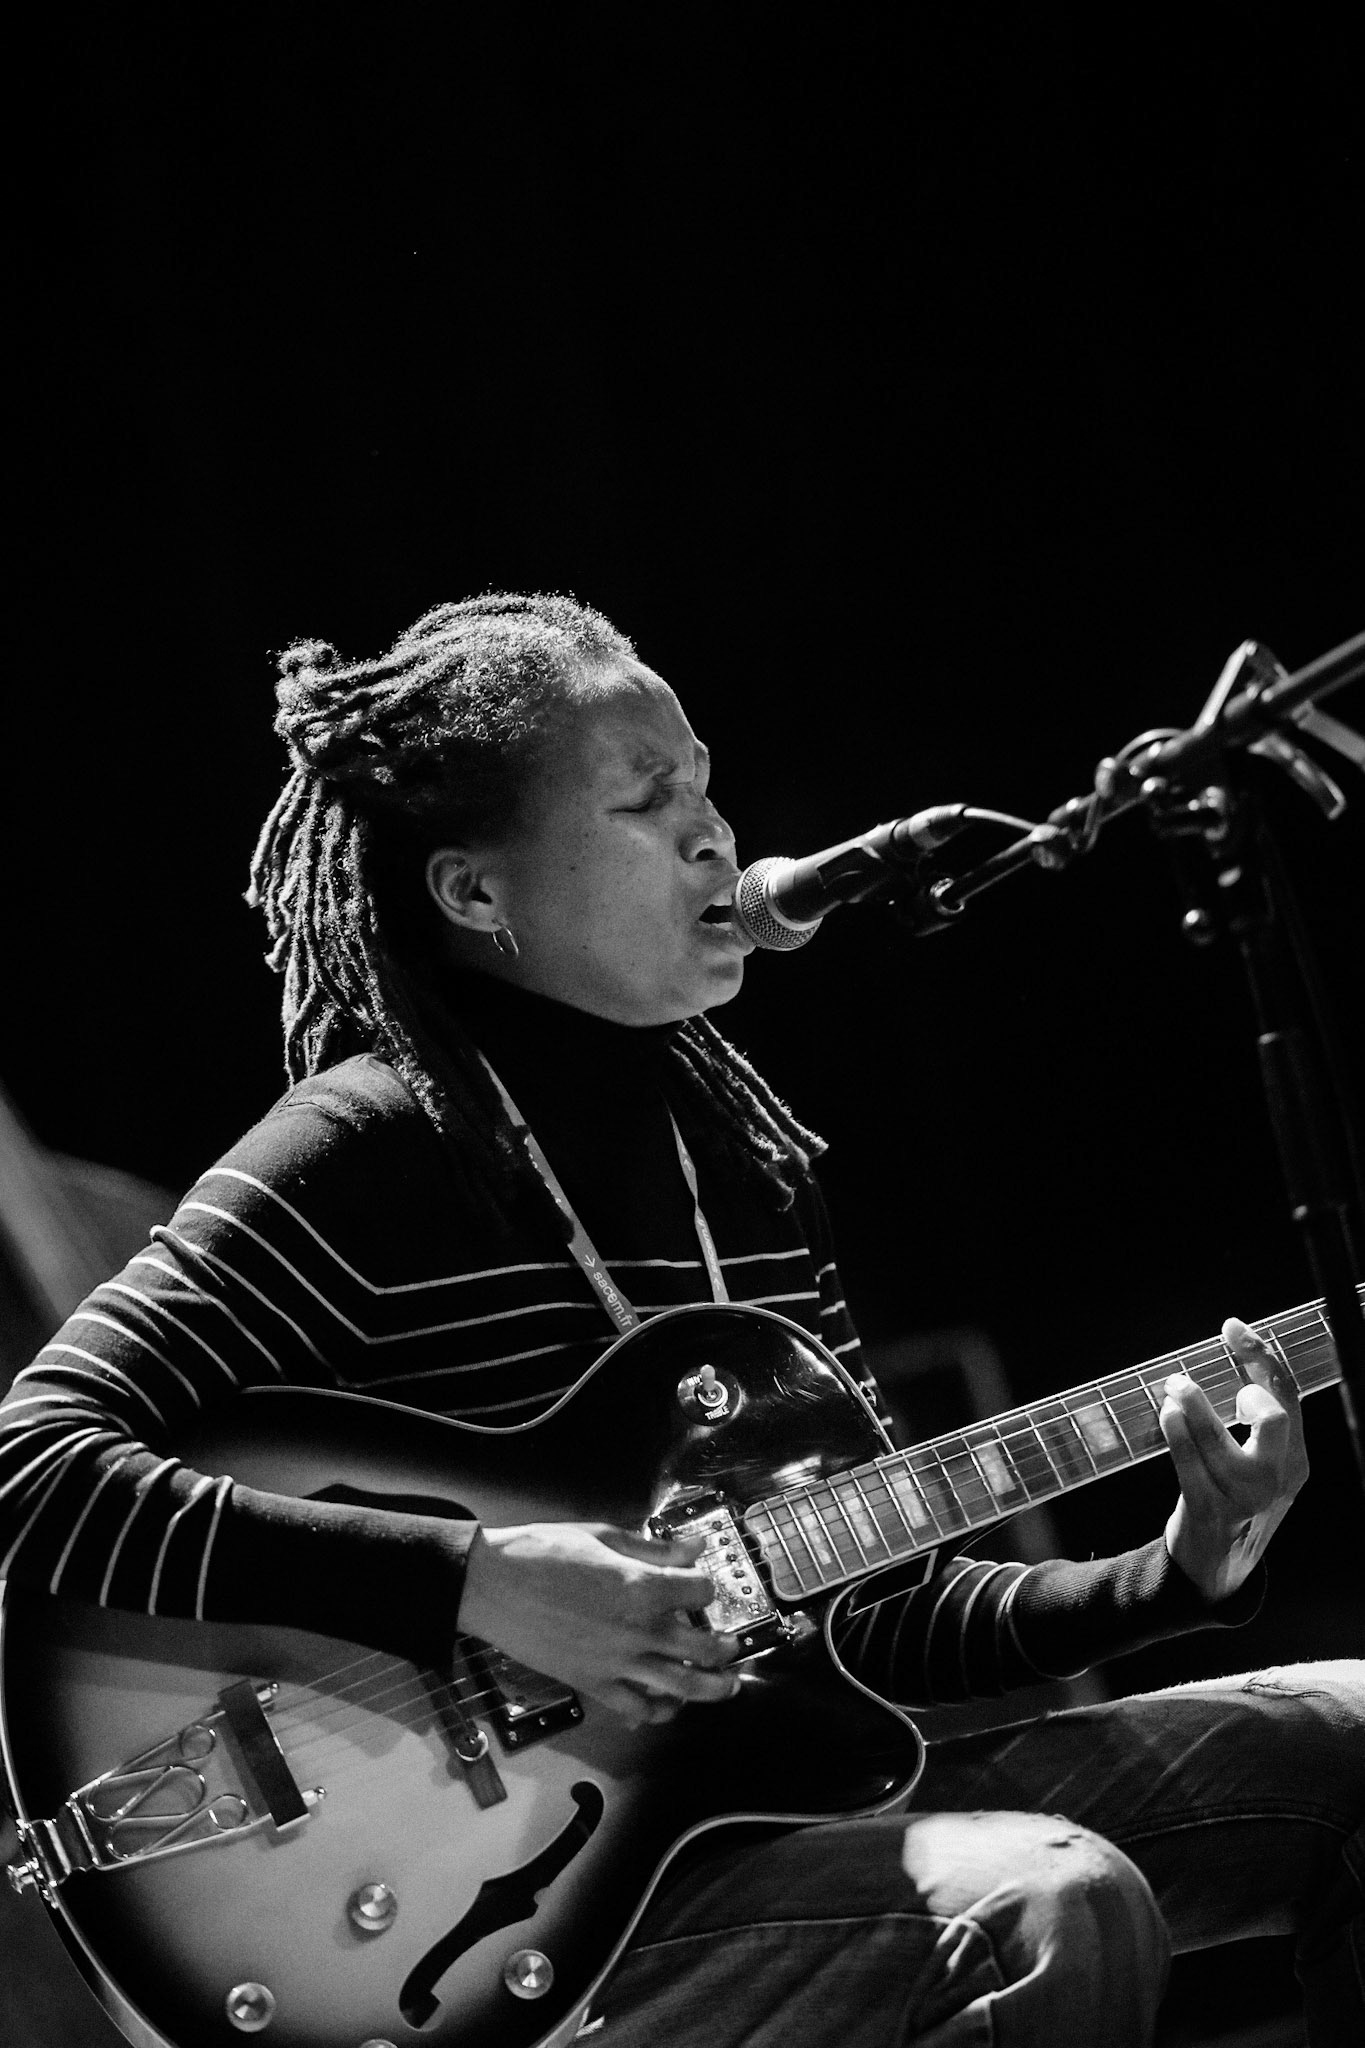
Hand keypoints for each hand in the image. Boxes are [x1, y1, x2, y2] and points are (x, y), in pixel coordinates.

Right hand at [456, 1520, 740, 1727]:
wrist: (492, 1586)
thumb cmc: (542, 1553)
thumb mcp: (602, 1536)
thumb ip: (653, 1548)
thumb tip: (693, 1547)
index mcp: (641, 1586)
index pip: (700, 1591)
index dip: (707, 1585)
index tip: (704, 1585)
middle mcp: (637, 1629)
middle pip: (703, 1648)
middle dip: (726, 1648)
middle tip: (732, 1646)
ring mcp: (616, 1662)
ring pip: (681, 1686)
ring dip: (711, 1689)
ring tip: (726, 1686)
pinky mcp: (592, 1684)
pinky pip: (636, 1707)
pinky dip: (657, 1711)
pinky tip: (667, 1705)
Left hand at [1160, 1316, 1308, 1601]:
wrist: (1217, 1568)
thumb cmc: (1234, 1500)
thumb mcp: (1257, 1459)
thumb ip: (1254, 1415)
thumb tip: (1238, 1358)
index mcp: (1295, 1461)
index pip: (1288, 1396)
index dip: (1261, 1355)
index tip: (1232, 1328)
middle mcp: (1276, 1480)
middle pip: (1275, 1419)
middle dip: (1243, 1386)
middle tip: (1209, 1379)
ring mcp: (1243, 1501)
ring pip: (1222, 1443)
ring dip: (1193, 1406)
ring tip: (1174, 1388)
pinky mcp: (1208, 1514)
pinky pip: (1190, 1468)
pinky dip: (1177, 1434)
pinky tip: (1167, 1413)